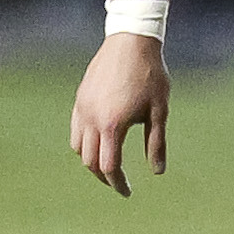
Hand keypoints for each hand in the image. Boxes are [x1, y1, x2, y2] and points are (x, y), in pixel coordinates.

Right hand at [70, 32, 170, 195]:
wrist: (131, 40)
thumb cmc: (150, 75)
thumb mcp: (158, 111)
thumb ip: (156, 143)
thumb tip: (157, 171)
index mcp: (112, 125)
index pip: (109, 167)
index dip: (118, 183)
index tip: (128, 192)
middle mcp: (92, 119)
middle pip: (90, 162)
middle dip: (104, 177)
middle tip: (119, 183)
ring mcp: (82, 108)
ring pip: (78, 147)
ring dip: (91, 161)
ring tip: (108, 164)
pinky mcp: (80, 98)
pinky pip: (75, 130)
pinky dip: (84, 143)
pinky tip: (99, 142)